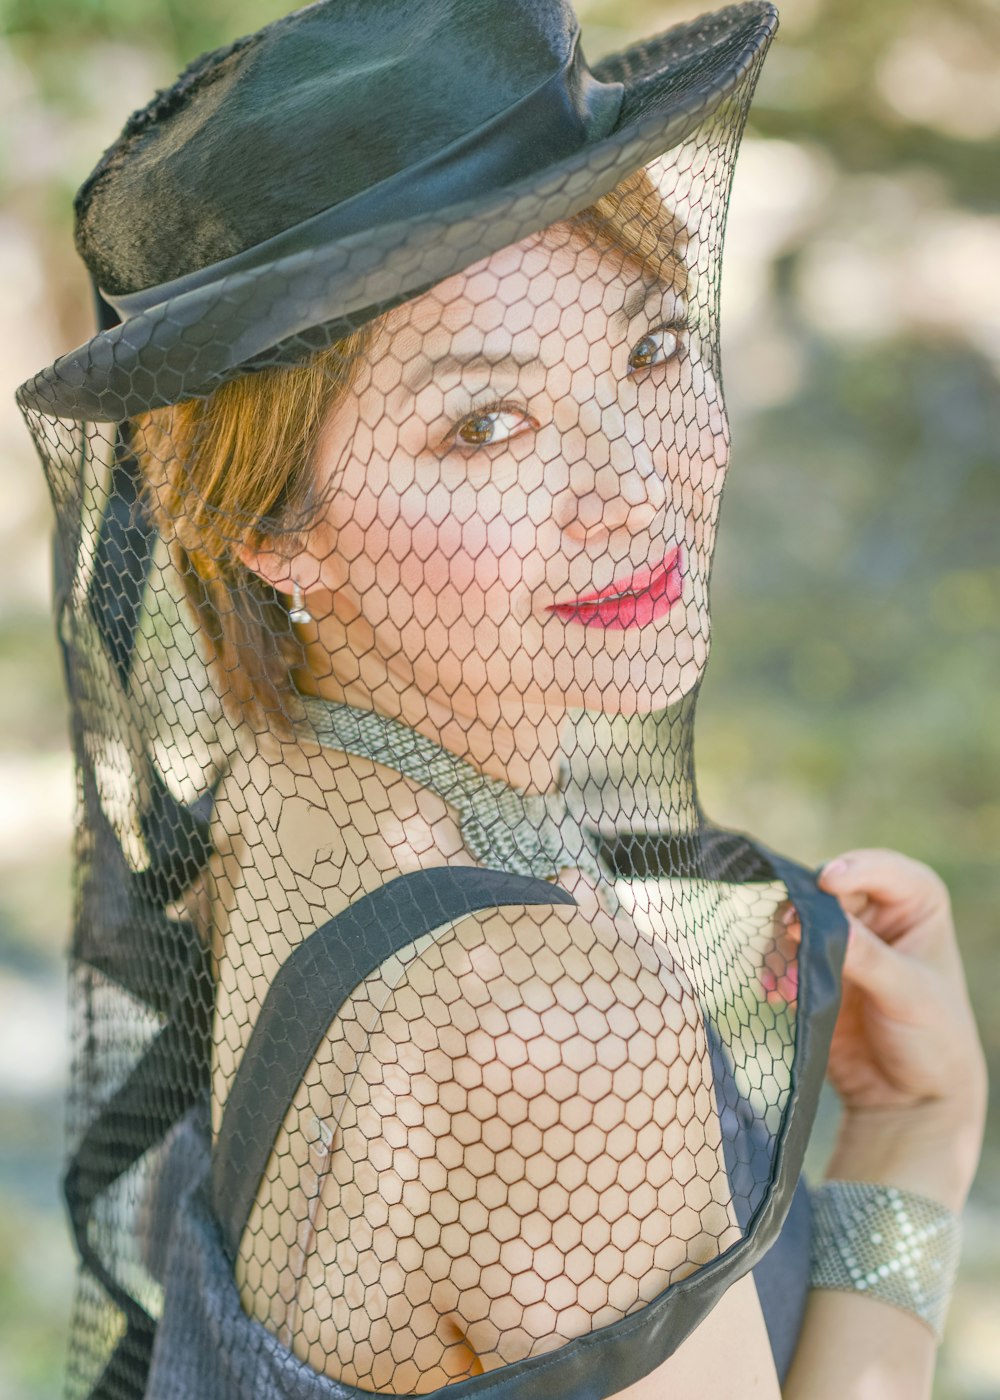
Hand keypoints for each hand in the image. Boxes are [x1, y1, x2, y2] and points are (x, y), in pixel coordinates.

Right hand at [780, 847, 987, 1208]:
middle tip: (788, 935)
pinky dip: (777, 969)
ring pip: (799, 919)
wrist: (909, 1097)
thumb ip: (864, 956)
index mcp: (916, 902)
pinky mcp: (816, 967)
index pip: (879, 869)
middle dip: (807, 914)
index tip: (825, 883)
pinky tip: (776, 993)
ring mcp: (843, 938)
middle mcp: (876, 911)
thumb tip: (811, 920)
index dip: (852, 870)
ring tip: (786, 983)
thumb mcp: (907, 994)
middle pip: (827, 891)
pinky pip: (784, 953)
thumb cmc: (933, 1039)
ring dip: (787, 946)